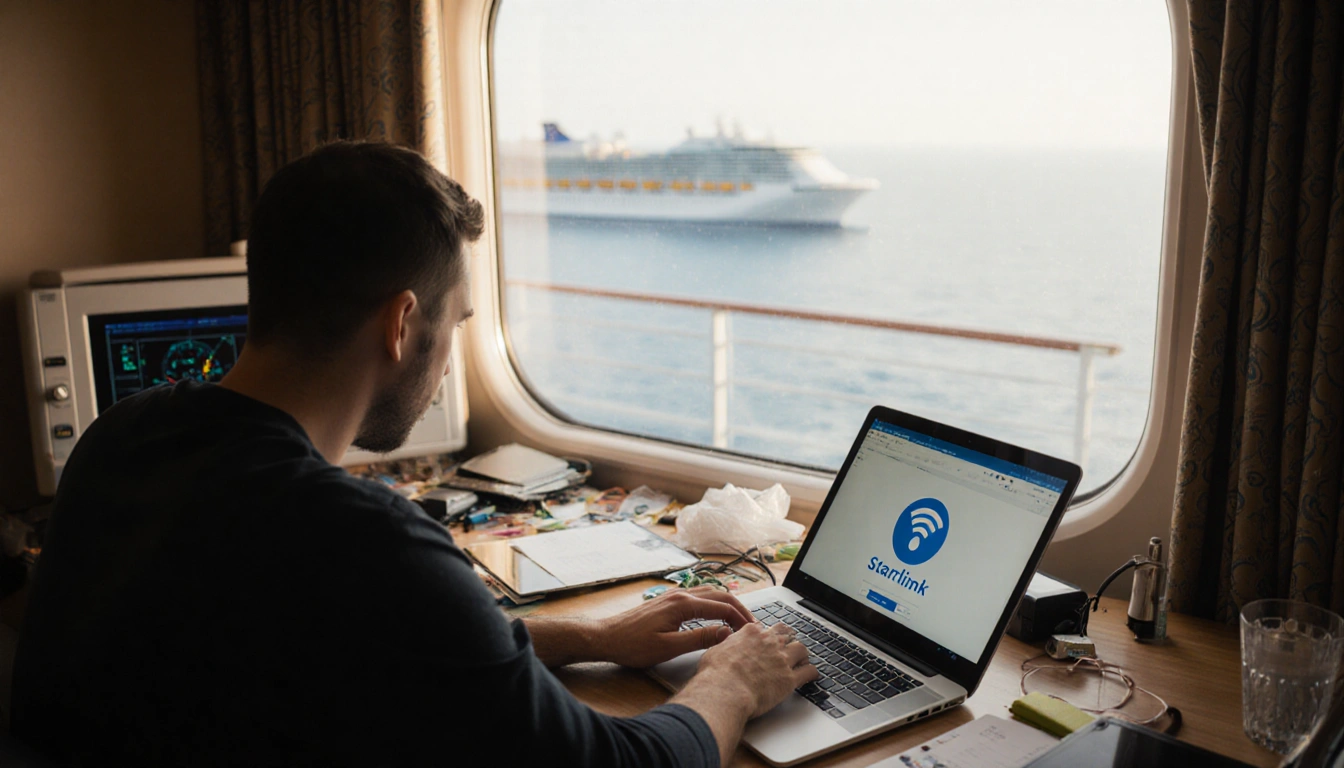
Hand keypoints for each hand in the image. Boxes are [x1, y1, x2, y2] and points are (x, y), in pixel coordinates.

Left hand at [592, 586, 754, 667]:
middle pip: (720, 595)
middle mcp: (680, 595)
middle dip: (739, 609)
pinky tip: (716, 616)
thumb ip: (700, 639)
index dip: (741, 619)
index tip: (754, 633)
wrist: (605, 637)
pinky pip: (699, 597)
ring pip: (710, 593)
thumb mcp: (669, 648)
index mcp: (683, 604)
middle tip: (753, 627)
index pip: (723, 607)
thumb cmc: (633, 646)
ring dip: (727, 604)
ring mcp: (673, 596)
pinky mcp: (668, 601)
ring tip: (739, 621)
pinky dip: (714, 604)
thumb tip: (727, 633)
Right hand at [691, 621, 817, 717]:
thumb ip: (724, 643)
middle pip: (786, 634)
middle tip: (786, 647)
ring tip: (801, 660)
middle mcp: (769, 642)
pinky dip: (812, 673)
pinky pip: (809, 672)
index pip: (765, 628)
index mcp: (751, 633)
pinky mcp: (789, 679)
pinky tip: (812, 675)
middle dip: (787, 640)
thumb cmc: (716, 674)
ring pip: (801, 649)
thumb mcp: (714, 650)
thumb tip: (724, 638)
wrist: (725, 690)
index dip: (766, 636)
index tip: (766, 642)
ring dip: (801, 654)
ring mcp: (782, 659)